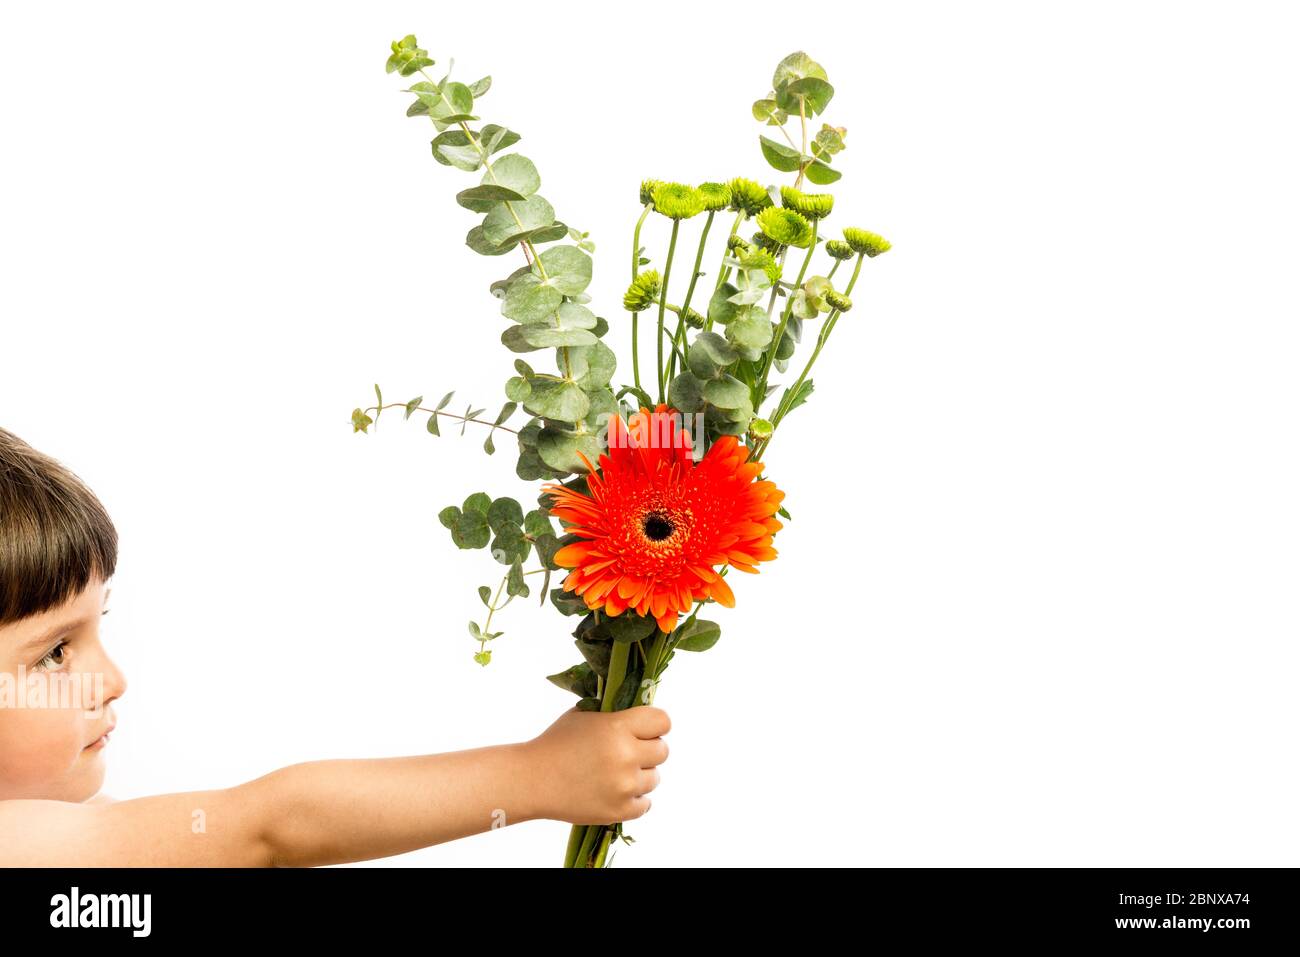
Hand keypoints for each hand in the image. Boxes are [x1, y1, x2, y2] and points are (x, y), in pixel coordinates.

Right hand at [522, 705, 670, 824]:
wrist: (532, 779)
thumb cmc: (557, 742)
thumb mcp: (584, 714)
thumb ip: (615, 712)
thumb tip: (643, 706)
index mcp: (618, 727)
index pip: (663, 721)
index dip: (655, 724)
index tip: (645, 729)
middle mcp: (625, 756)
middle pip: (662, 751)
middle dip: (647, 749)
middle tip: (628, 752)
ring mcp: (624, 786)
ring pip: (655, 778)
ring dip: (640, 775)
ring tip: (615, 773)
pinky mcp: (619, 810)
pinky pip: (645, 804)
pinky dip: (634, 799)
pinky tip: (616, 791)